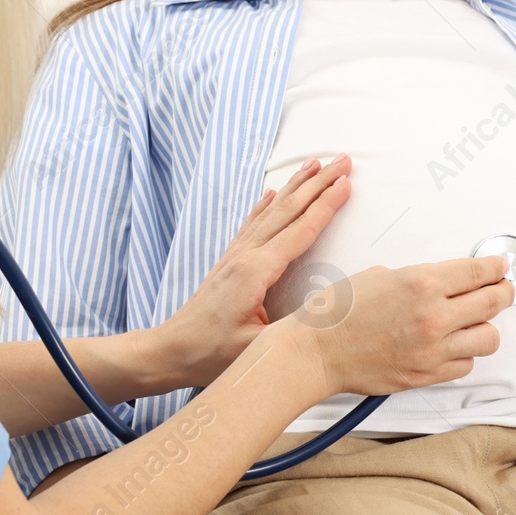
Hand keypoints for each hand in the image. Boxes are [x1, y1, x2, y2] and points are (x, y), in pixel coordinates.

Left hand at [158, 154, 352, 387]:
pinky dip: (265, 204)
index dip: (326, 205)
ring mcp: (236, 255)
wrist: (170, 352)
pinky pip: (252, 223)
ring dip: (296, 185)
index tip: (346, 183)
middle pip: (288, 210)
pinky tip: (271, 192)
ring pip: (271, 211)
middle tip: (342, 160)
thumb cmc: (210, 354)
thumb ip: (294, 328)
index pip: (300, 230)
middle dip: (318, 183)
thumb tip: (329, 310)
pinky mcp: (230, 262)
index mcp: (256, 271)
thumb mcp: (257, 347)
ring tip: (313, 163)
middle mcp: (245, 255)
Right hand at [301, 254, 514, 396]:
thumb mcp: (383, 275)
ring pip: (488, 339)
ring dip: (484, 327)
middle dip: (503, 292)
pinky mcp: (426, 375)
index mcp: (422, 283)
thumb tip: (447, 282)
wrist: (316, 351)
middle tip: (502, 289)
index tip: (501, 267)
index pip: (479, 273)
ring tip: (473, 321)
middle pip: (494, 303)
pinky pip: (465, 365)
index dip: (496, 268)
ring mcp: (432, 350)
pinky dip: (463, 354)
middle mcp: (434, 316)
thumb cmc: (339, 311)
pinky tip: (451, 344)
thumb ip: (421, 279)